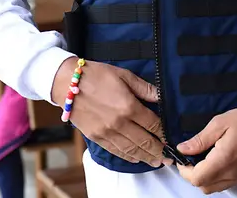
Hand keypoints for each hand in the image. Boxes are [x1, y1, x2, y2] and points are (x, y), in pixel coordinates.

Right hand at [50, 57, 167, 166]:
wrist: (66, 83)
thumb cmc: (95, 75)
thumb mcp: (123, 75)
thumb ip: (144, 88)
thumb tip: (160, 96)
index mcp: (128, 106)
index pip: (153, 124)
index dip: (164, 133)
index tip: (170, 138)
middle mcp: (119, 122)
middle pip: (145, 141)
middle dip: (159, 150)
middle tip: (168, 157)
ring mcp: (107, 132)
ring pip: (131, 150)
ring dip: (146, 157)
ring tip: (156, 161)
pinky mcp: (96, 136)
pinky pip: (115, 150)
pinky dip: (128, 156)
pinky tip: (136, 158)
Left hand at [177, 106, 236, 193]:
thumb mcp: (220, 123)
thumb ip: (200, 139)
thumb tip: (183, 149)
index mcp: (224, 160)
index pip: (197, 178)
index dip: (184, 171)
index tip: (182, 158)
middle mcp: (232, 173)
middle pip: (203, 187)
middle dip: (192, 175)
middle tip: (189, 158)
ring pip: (213, 188)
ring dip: (203, 178)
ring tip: (201, 159)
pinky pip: (223, 184)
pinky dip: (214, 178)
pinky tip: (214, 162)